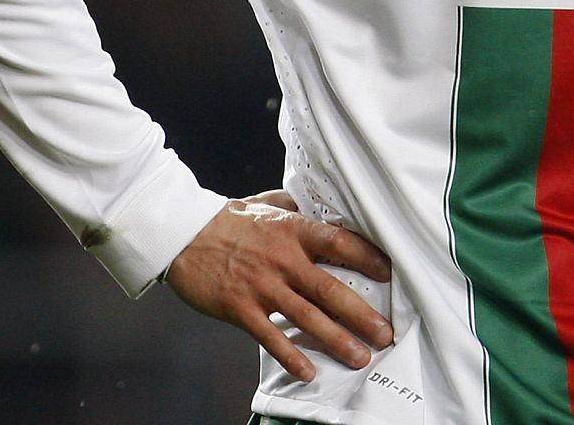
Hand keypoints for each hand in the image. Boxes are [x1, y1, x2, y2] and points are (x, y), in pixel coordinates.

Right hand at [165, 189, 393, 381]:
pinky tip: (309, 372)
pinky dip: (291, 357)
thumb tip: (319, 203)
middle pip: (330, 289)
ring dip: (337, 340)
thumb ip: (295, 205)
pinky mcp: (241, 309)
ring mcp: (263, 286)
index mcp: (292, 230)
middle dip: (362, 314)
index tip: (390, 273)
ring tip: (360, 357)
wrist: (183, 234)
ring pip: (307, 318)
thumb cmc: (228, 219)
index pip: (339, 242)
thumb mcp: (266, 203)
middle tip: (386, 333)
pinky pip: (271, 338)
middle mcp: (283, 259)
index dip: (367, 257)